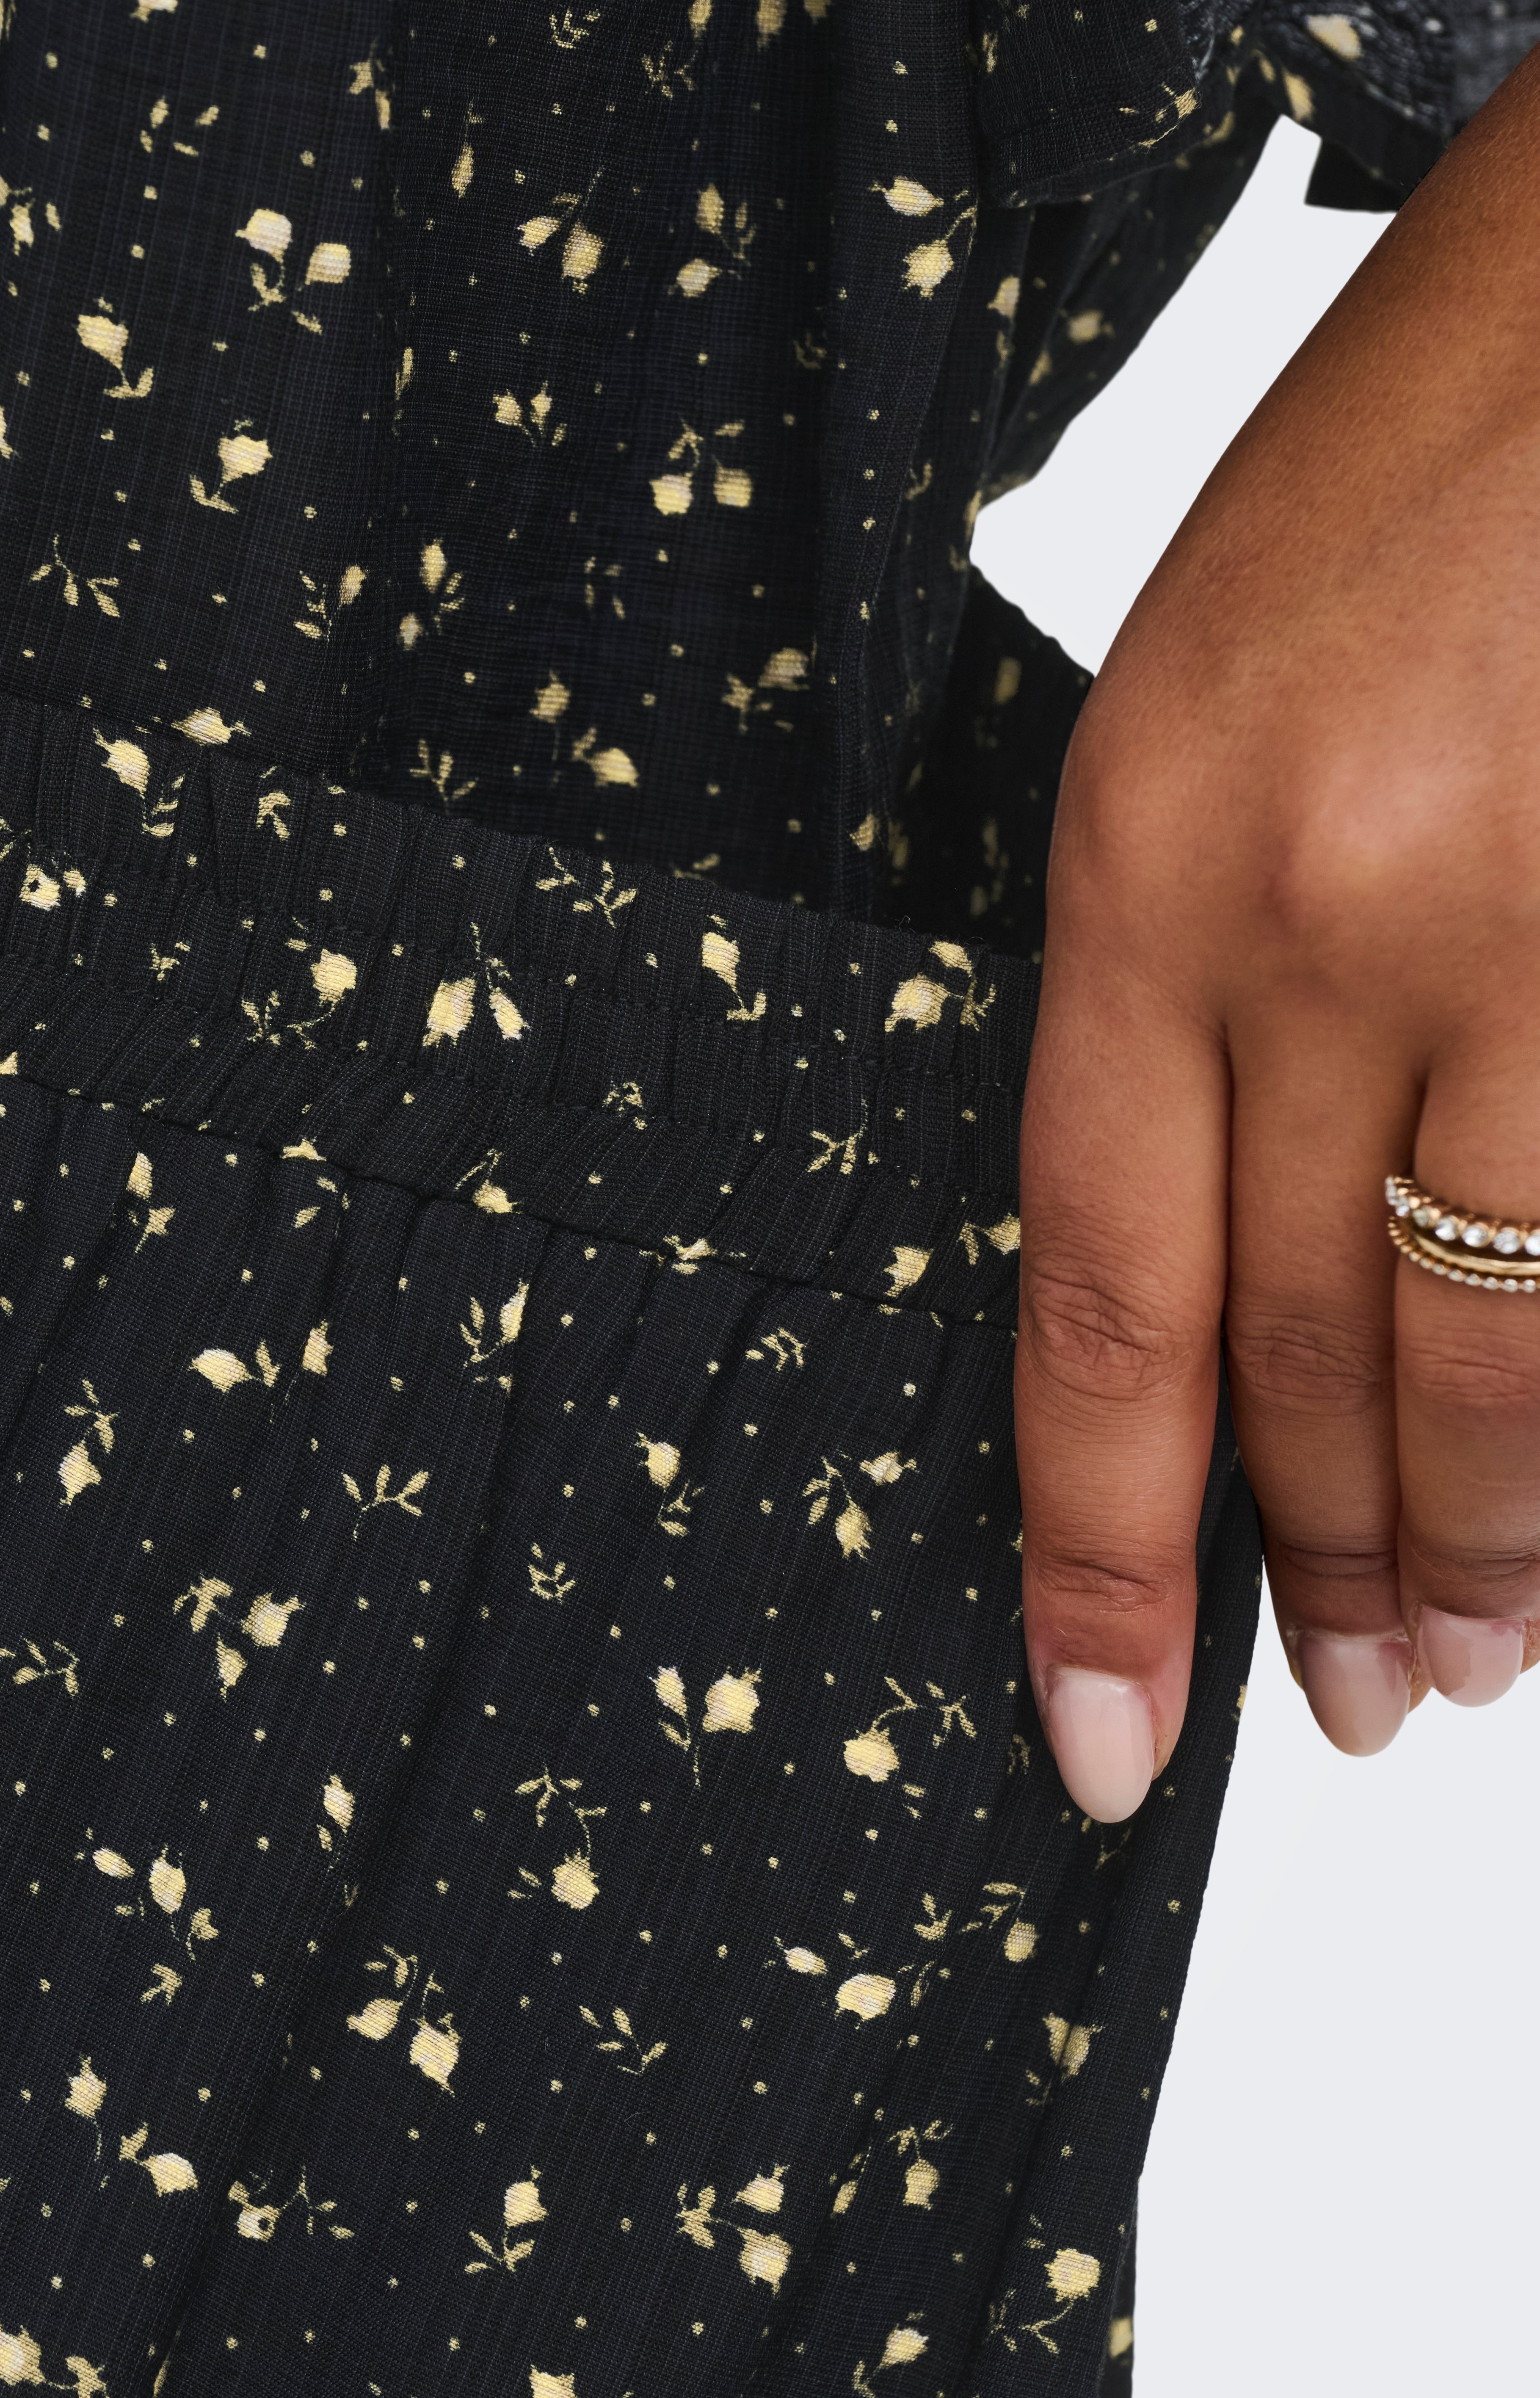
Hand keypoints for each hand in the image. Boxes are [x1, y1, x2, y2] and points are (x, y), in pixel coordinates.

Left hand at [1016, 55, 1539, 1821]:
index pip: (1097, 1310)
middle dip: (1321, 1566)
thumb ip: (1178, 1008)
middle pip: (1301, 1352)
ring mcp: (1531, 946)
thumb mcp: (1188, 728)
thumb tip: (1210, 1261)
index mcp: (1145, 873)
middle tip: (1357, 1705)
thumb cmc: (1405, 472)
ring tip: (1476, 1654)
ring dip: (1485, 1525)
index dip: (1097, 1556)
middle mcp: (1327, 929)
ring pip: (1490, 1334)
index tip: (1101, 1728)